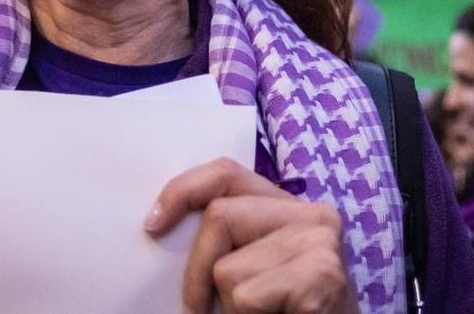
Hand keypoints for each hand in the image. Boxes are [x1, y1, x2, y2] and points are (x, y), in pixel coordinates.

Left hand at [146, 157, 357, 313]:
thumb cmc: (285, 309)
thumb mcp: (256, 266)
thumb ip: (230, 239)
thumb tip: (159, 224)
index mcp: (291, 207)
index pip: (226, 173)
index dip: (182, 191)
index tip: (152, 224)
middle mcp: (312, 215)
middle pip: (219, 216)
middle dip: (197, 269)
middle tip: (197, 308)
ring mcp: (320, 244)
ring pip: (228, 268)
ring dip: (229, 307)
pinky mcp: (321, 276)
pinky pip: (246, 297)